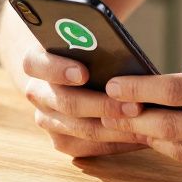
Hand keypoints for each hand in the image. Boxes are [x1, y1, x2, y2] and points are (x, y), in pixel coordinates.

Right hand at [19, 45, 147, 158]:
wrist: (67, 71)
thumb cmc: (83, 47)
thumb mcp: (84, 35)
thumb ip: (92, 34)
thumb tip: (115, 38)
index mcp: (35, 61)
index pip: (36, 64)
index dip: (59, 69)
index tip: (84, 73)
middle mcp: (37, 93)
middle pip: (67, 103)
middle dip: (104, 106)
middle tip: (135, 105)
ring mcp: (47, 119)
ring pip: (81, 129)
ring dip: (116, 128)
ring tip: (146, 123)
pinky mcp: (61, 141)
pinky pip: (89, 147)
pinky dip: (117, 143)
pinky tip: (141, 136)